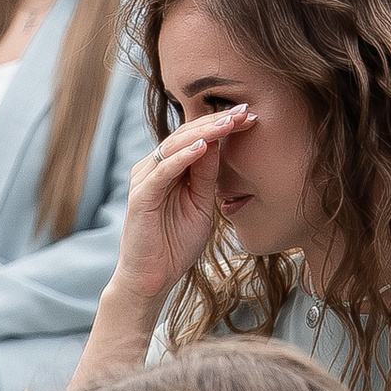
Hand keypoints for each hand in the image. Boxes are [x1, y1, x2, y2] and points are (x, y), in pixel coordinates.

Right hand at [112, 109, 248, 310]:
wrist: (151, 279)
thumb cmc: (175, 244)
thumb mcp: (200, 205)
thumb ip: (205, 176)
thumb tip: (218, 143)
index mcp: (168, 169)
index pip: (196, 138)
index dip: (222, 126)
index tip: (249, 116)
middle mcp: (153, 168)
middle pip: (186, 136)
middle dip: (216, 123)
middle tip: (243, 111)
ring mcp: (145, 180)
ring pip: (174, 147)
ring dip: (203, 133)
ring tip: (228, 123)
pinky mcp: (141, 197)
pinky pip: (163, 172)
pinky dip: (183, 158)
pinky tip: (203, 147)